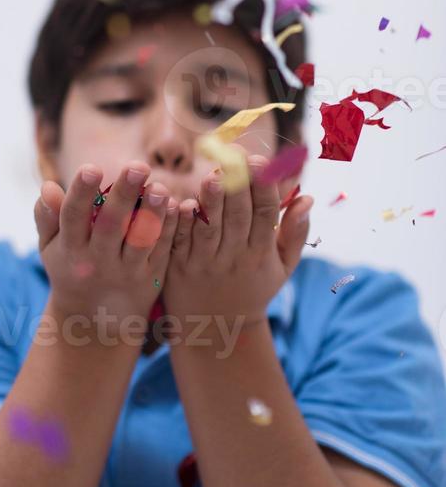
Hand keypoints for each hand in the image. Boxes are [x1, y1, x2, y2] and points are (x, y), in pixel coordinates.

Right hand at [34, 161, 179, 324]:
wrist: (95, 322)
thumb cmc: (70, 270)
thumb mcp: (51, 249)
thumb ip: (47, 216)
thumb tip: (47, 186)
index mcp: (70, 249)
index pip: (73, 217)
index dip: (81, 193)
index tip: (91, 168)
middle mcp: (98, 261)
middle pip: (111, 225)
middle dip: (124, 195)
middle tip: (137, 166)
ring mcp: (126, 270)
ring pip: (140, 240)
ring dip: (152, 213)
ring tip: (159, 187)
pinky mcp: (151, 276)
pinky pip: (160, 250)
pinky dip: (168, 229)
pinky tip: (175, 205)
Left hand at [163, 149, 313, 328]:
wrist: (216, 329)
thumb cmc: (252, 288)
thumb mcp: (282, 267)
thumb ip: (296, 233)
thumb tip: (307, 197)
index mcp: (261, 253)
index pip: (266, 215)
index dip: (264, 188)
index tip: (261, 162)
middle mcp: (235, 257)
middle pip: (238, 217)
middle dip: (238, 186)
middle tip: (236, 157)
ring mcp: (206, 262)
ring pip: (210, 229)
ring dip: (211, 202)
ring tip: (213, 177)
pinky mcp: (179, 266)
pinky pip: (181, 241)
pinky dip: (182, 223)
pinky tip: (182, 203)